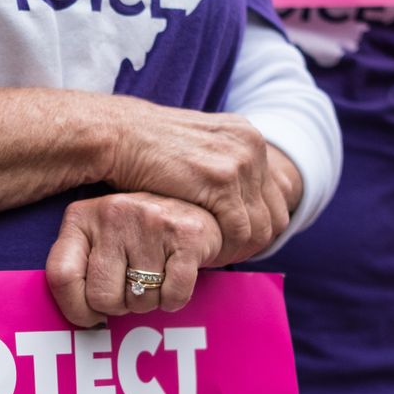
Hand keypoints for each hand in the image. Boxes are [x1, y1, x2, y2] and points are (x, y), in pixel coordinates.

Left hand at [45, 192, 223, 328]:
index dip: (75, 308)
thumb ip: (79, 271)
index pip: (61, 276)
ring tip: (156, 275)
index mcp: (81, 218)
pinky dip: (173, 300)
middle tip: (131, 287)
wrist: (197, 210)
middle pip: (101, 297)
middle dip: (118, 305)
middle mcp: (112, 213)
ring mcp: (151, 221)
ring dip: (149, 301)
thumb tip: (82, 321)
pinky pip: (172, 296)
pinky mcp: (186, 235)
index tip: (91, 315)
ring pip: (139, 300)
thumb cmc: (137, 237)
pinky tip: (174, 278)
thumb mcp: (98, 242)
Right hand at [98, 100, 301, 266]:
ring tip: (214, 258)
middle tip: (226, 257)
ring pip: (261, 227)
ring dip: (239, 250)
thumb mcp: (195, 148)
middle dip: (253, 242)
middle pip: (275, 213)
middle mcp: (251, 145)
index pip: (275, 195)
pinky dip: (226, 249)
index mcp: (247, 136)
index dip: (257, 225)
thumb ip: (218, 166)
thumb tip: (233, 198)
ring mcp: (239, 161)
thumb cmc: (144, 147)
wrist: (118, 134)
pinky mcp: (222, 180)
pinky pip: (239, 231)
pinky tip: (206, 254)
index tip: (232, 243)